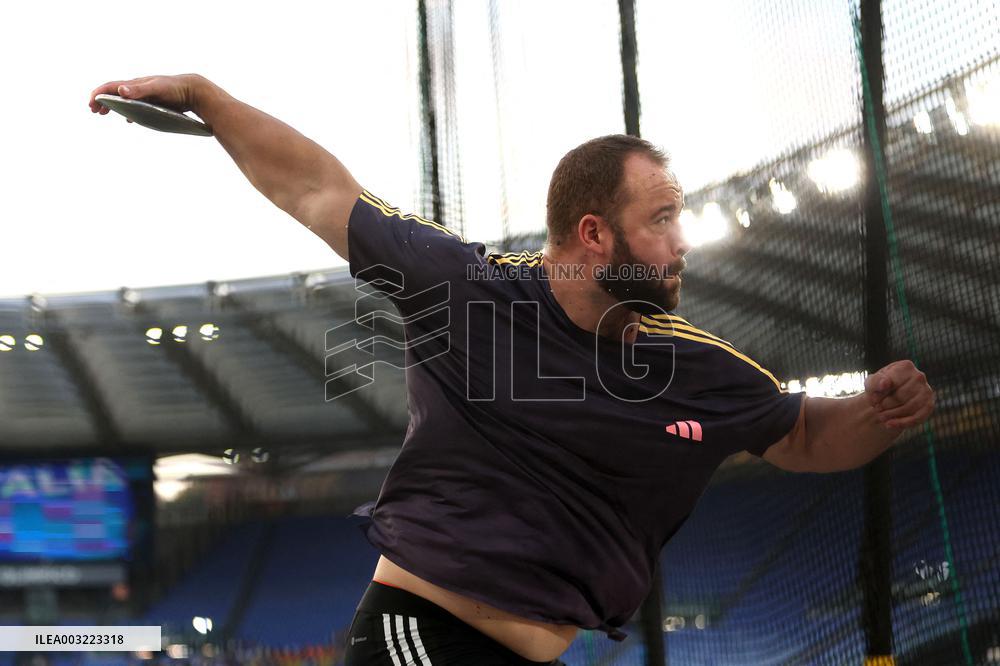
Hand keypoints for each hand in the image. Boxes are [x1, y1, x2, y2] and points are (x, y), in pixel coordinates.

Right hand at [88, 73, 206, 120]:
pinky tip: (129, 120)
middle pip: (115, 93)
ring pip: (124, 99)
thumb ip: (139, 90)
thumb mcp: (156, 88)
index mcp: (135, 84)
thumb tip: (120, 90)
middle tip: (93, 111)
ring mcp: (146, 96)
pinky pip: (136, 106)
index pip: (111, 86)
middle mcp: (138, 88)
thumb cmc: (175, 88)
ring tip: (104, 114)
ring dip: (113, 106)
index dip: (98, 94)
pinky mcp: (154, 103)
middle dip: (102, 101)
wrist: (194, 91)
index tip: (91, 105)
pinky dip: (128, 112)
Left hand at [864, 360, 934, 429]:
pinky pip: (918, 417)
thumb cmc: (879, 388)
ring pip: (909, 407)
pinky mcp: (929, 405)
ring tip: (881, 417)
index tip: (872, 399)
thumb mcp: (871, 383)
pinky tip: (889, 425)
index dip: (880, 395)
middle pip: (901, 396)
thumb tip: (885, 383)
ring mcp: (927, 391)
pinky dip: (902, 423)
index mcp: (905, 366)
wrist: (887, 399)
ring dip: (892, 415)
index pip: (892, 384)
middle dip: (885, 406)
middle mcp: (919, 376)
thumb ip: (875, 381)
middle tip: (876, 409)